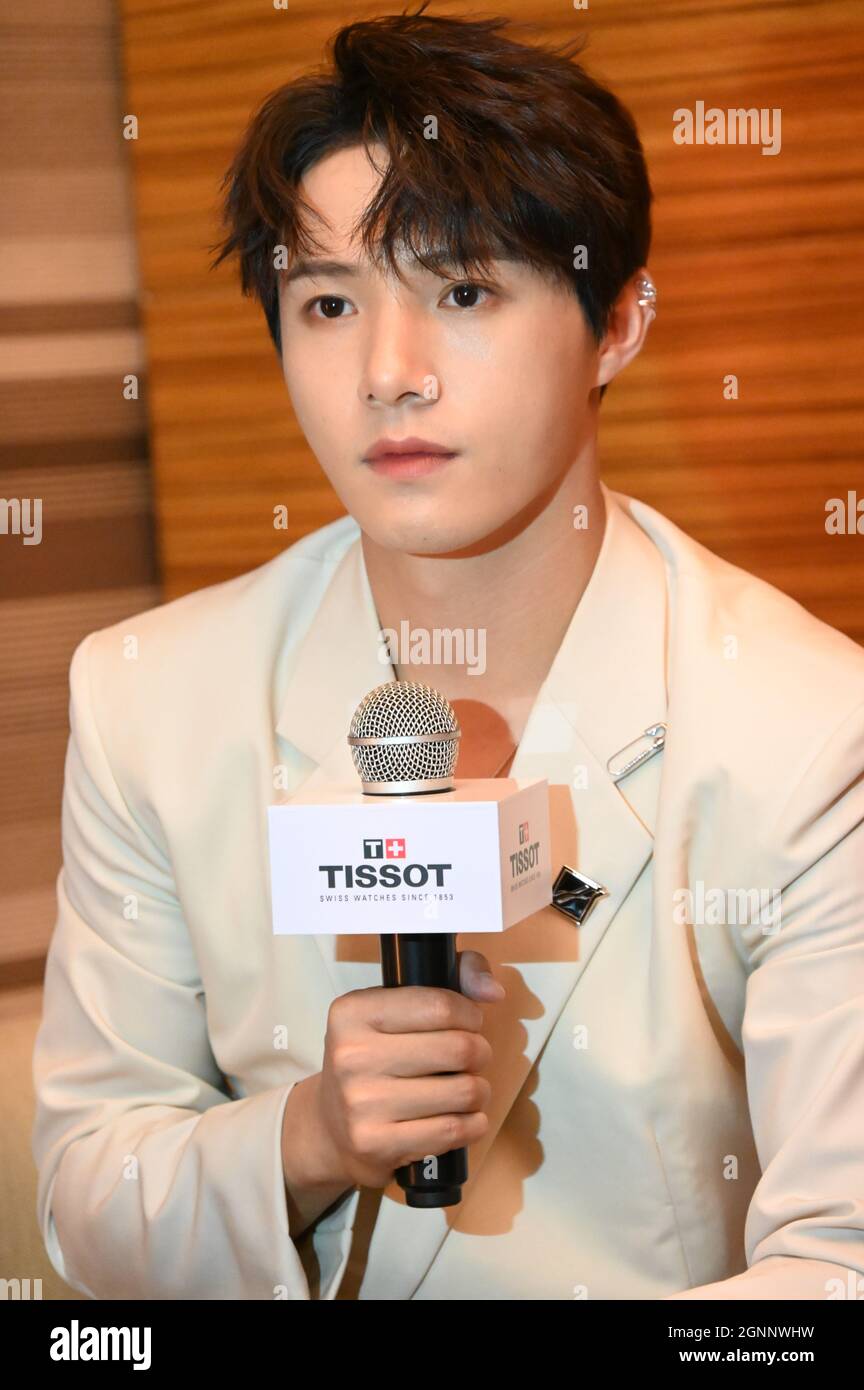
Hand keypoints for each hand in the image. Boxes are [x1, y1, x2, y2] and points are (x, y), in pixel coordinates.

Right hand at [308, 948, 504, 1190]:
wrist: (330, 1127)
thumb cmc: (375, 1057)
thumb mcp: (394, 1007)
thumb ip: (453, 978)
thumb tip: (492, 990)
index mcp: (354, 1012)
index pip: (441, 1006)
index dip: (469, 1014)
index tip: (468, 1022)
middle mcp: (352, 1055)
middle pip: (458, 1048)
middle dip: (479, 1052)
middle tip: (471, 1057)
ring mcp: (362, 1103)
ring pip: (464, 1091)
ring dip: (479, 1090)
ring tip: (467, 1088)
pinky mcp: (377, 1143)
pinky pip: (453, 1130)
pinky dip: (473, 1123)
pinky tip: (465, 1117)